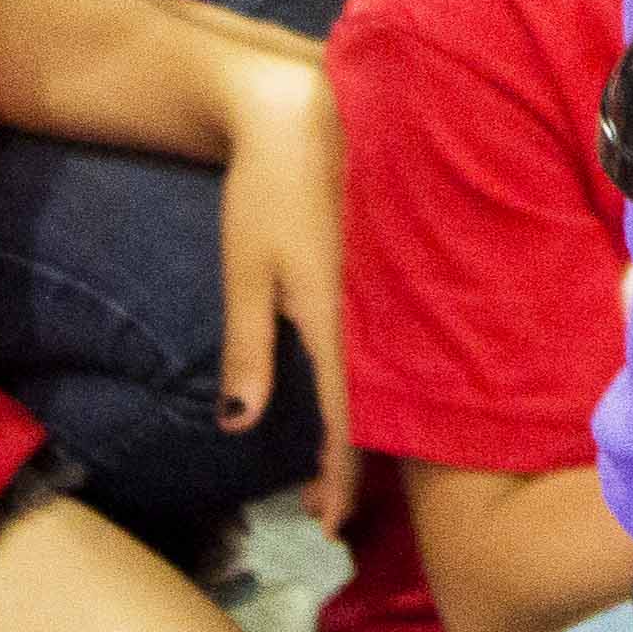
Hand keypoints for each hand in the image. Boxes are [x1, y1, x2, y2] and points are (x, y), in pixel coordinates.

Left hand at [213, 51, 356, 529]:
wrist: (303, 107)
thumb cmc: (265, 188)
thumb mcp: (245, 269)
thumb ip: (247, 349)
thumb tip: (239, 427)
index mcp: (343, 315)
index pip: (349, 418)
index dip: (339, 476)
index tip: (325, 524)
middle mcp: (379, 309)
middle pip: (376, 407)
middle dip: (350, 466)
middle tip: (323, 509)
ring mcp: (393, 288)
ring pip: (390, 378)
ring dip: (362, 427)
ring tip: (333, 467)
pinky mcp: (393, 268)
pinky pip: (393, 343)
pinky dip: (375, 383)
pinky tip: (359, 394)